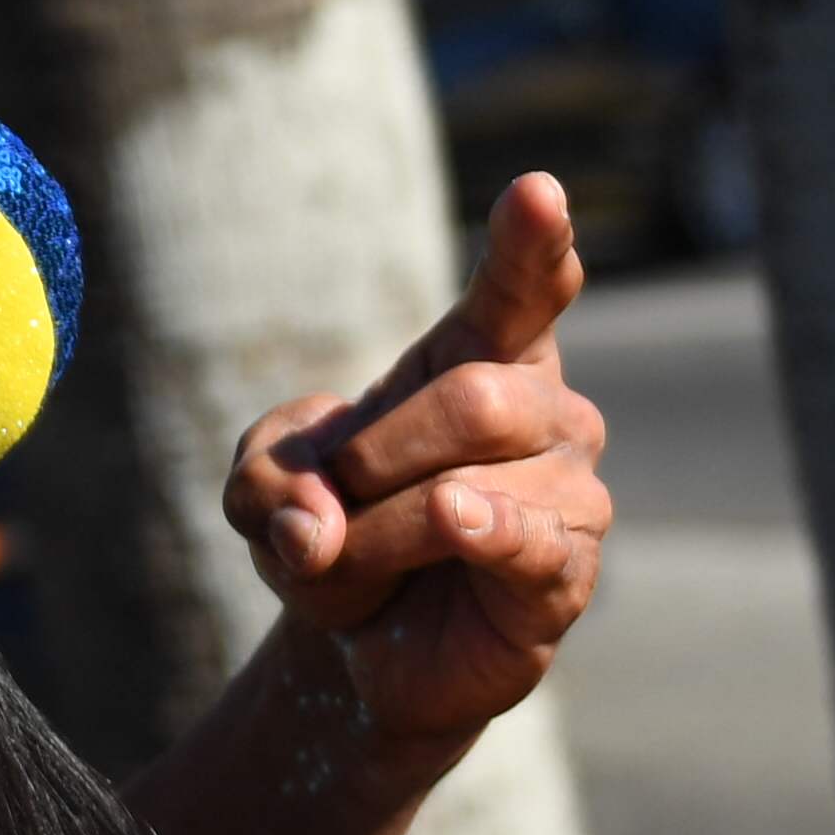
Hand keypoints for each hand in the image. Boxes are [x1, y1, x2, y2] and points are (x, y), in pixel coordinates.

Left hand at [221, 171, 614, 746]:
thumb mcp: (264, 491)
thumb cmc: (334, 533)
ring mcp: (571, 489)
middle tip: (331, 506)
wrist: (362, 644)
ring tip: (360, 567)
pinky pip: (527, 544)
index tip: (537, 190)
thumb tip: (314, 525)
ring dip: (375, 538)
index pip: (524, 284)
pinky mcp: (569, 571)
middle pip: (471, 397)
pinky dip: (473, 538)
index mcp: (483, 355)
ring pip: (466, 488)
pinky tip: (456, 524)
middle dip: (369, 461)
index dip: (534, 240)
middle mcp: (546, 409)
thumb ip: (265, 481)